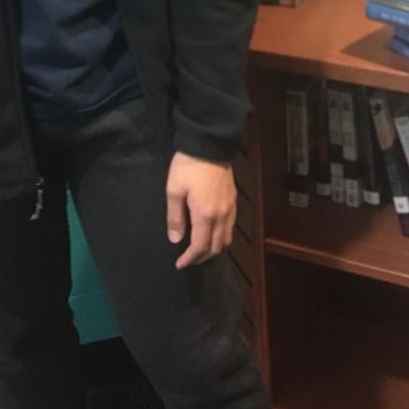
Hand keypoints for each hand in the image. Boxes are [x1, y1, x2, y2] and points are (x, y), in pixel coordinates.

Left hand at [166, 152, 236, 270]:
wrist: (209, 144)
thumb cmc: (188, 167)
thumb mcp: (174, 190)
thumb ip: (175, 217)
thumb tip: (176, 240)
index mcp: (205, 215)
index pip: (200, 247)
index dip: (190, 259)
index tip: (179, 264)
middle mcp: (221, 216)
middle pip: (216, 247)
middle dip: (202, 258)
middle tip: (188, 259)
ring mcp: (230, 208)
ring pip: (226, 239)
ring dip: (213, 248)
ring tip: (199, 249)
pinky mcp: (233, 200)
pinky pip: (231, 227)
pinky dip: (222, 236)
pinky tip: (211, 232)